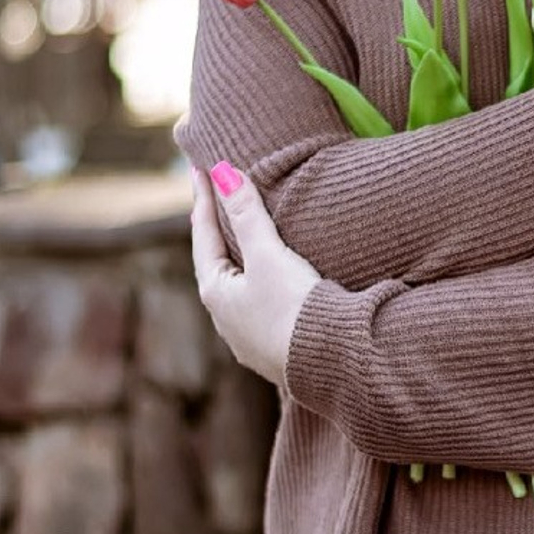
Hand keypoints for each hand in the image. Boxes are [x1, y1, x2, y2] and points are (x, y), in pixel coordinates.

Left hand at [187, 162, 319, 389]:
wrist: (331, 365)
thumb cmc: (295, 309)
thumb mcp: (269, 256)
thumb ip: (247, 214)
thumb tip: (223, 173)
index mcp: (216, 293)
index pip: (204, 235)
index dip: (205, 199)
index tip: (203, 169)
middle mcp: (226, 320)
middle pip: (219, 264)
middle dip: (221, 233)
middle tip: (221, 202)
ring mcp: (250, 340)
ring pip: (241, 290)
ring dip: (243, 264)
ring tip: (250, 243)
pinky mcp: (276, 352)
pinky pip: (262, 310)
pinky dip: (264, 288)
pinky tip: (276, 290)